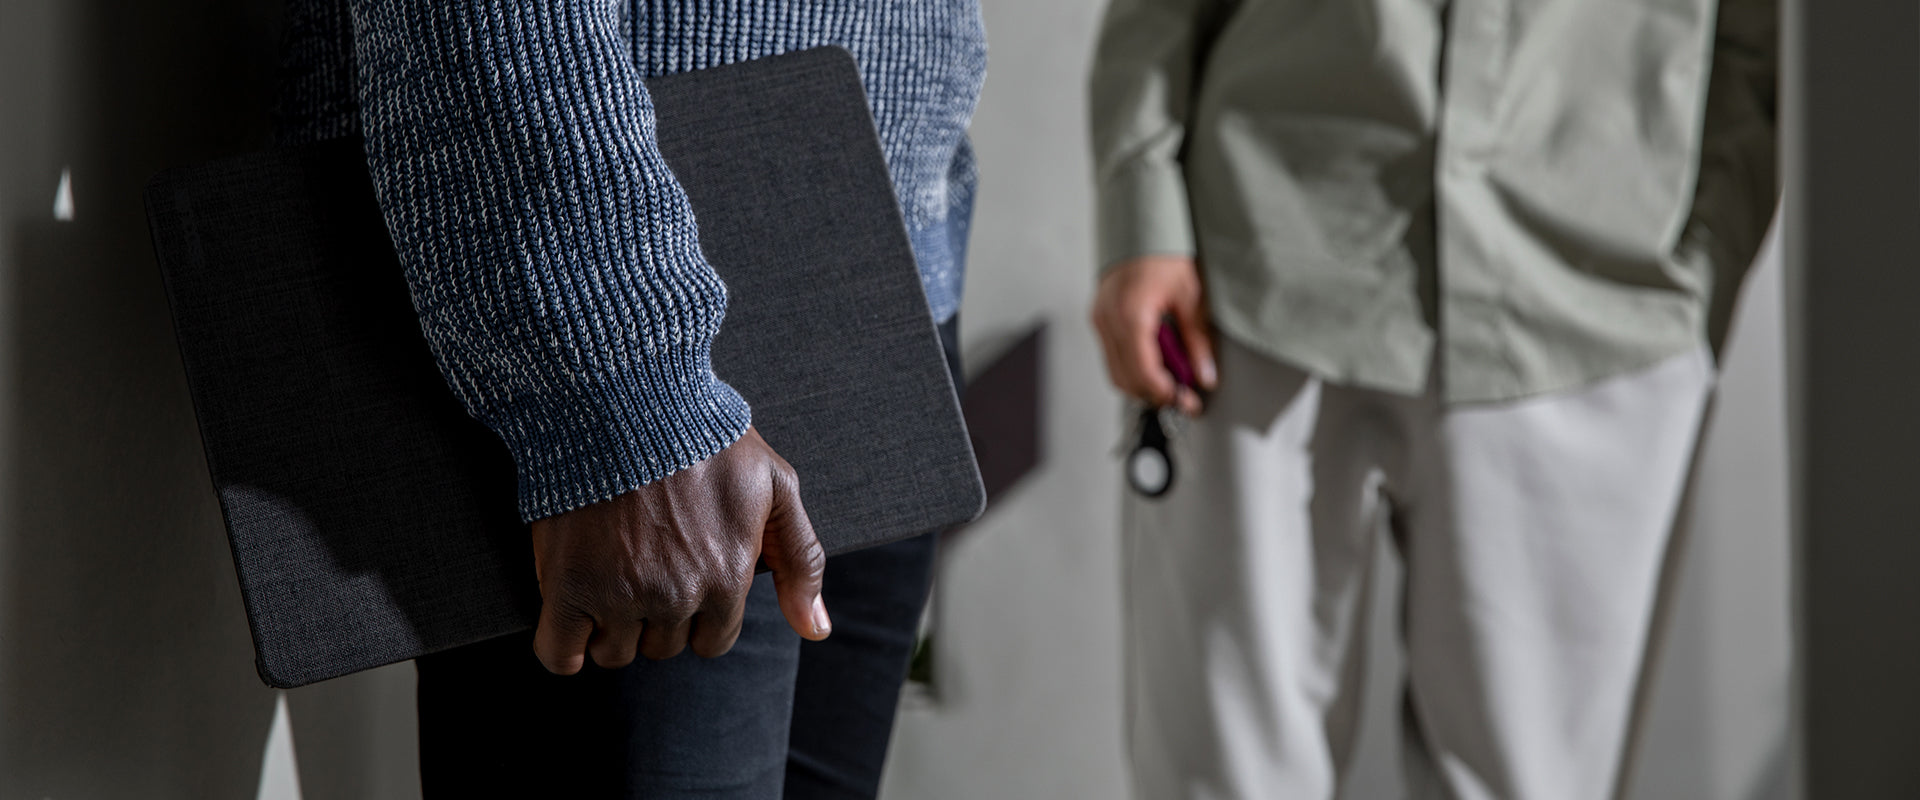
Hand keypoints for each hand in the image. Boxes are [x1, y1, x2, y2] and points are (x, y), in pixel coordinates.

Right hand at [527, 427, 828, 673]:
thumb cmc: (705, 436)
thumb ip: (801, 560)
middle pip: (664, 646)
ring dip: (612, 629)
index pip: (713, 640)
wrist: (624, 398)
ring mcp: (619, 595)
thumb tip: (817, 629)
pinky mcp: (567, 587)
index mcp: (727, 577)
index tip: (682, 574)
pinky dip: (565, 651)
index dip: (699, 612)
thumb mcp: (775, 486)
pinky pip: (560, 655)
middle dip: (657, 615)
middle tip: (644, 562)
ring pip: (616, 652)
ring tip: (609, 576)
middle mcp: (676, 596)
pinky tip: (572, 623)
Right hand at [1090, 255, 1217, 414]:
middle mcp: (1107, 321)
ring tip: (1174, 380)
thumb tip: (1205, 377)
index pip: (1143, 373)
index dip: (1166, 393)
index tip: (1187, 401)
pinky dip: (1134, 367)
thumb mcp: (1191, 297)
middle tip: (1185, 397)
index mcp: (1130, 315)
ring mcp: (1099, 321)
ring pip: (1116, 372)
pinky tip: (1158, 361)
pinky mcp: (1099, 319)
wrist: (1141, 224)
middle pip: (1126, 379)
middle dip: (1155, 394)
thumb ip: (1197, 341)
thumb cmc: (1165, 253)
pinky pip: (1113, 356)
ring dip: (1144, 383)